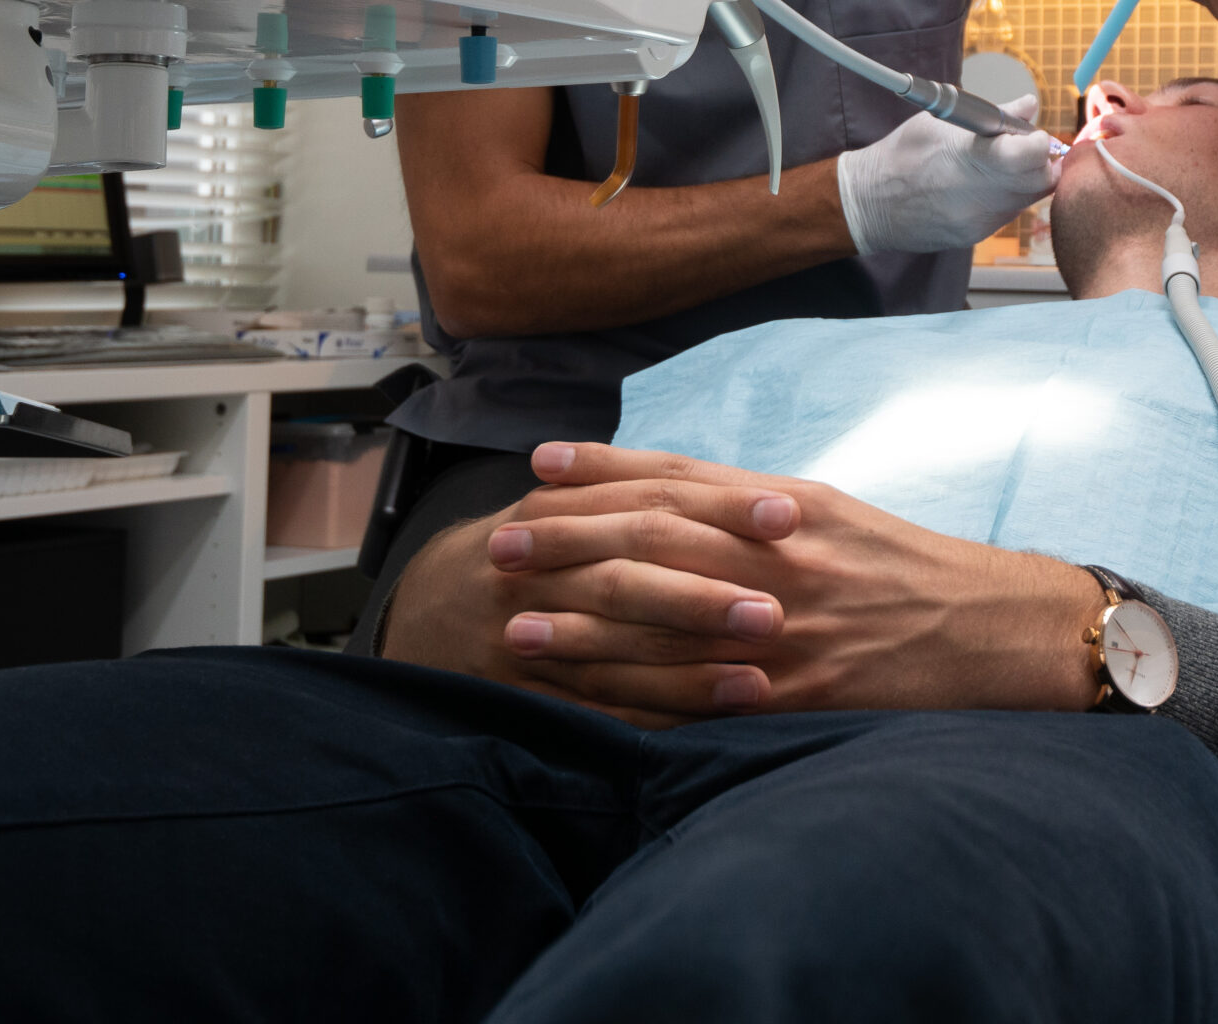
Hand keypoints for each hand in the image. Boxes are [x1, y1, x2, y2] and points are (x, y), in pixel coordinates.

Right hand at [376, 464, 805, 724]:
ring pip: (614, 652)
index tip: (788, 514)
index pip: (652, 501)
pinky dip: (651, 715)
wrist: (429, 608)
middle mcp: (541, 570)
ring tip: (757, 680)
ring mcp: (529, 636)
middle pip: (630, 578)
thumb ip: (646, 493)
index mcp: (560, 509)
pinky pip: (597, 709)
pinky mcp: (528, 695)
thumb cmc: (533, 548)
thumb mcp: (569, 503)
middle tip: (775, 610)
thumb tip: (761, 493)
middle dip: (703, 595)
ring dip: (686, 668)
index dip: (722, 507)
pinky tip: (701, 724)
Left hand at [494, 442, 1098, 715]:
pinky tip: (589, 705)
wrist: (998, 633)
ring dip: (584, 627)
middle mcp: (783, 559)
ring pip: (665, 624)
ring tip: (517, 626)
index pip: (681, 480)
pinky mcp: (795, 697)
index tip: (539, 466)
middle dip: (572, 542)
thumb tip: (677, 494)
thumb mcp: (839, 514)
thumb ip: (759, 504)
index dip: (604, 470)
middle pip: (657, 543)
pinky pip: (701, 701)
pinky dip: (639, 702)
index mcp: (792, 506)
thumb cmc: (914, 571)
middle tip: (500, 541)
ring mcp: (786, 631)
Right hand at [835, 92, 1056, 254]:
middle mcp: (980, 194)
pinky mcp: (975, 235)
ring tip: (998, 164)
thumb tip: (1030, 105)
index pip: (1033, 154)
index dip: (1041, 143)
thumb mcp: (942, 122)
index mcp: (972, 157)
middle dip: (1042, 163)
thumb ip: (994, 115)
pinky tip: (982, 185)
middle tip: (1025, 148)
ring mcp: (979, 220)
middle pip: (1042, 181)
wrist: (869, 203)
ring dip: (1026, 180)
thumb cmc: (903, 154)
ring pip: (1028, 199)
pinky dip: (1006, 196)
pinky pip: (1007, 214)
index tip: (1033, 135)